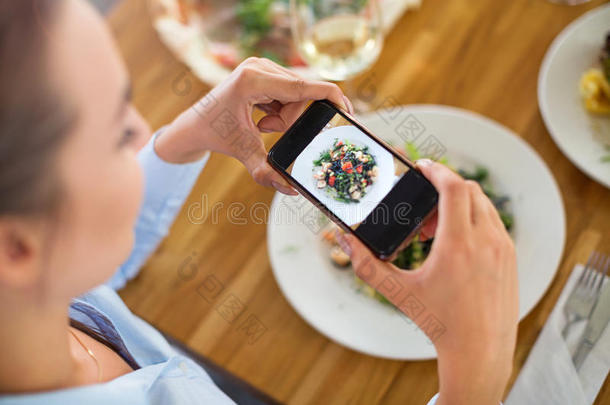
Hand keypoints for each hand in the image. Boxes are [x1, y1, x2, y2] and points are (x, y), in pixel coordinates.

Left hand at [155, 57, 352, 194]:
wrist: (195, 125)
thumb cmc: (216, 136)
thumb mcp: (244, 154)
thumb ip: (266, 172)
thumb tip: (291, 190)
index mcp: (252, 79)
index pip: (303, 86)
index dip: (329, 96)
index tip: (347, 109)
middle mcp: (258, 66)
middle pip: (301, 94)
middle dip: (292, 118)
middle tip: (267, 130)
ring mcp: (261, 65)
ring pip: (296, 94)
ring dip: (286, 115)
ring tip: (261, 125)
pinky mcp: (264, 69)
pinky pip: (289, 92)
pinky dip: (280, 109)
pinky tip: (261, 118)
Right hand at [335, 159, 517, 404]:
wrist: (480, 352)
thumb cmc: (440, 323)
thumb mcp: (399, 292)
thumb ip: (367, 265)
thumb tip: (345, 241)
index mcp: (459, 245)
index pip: (454, 187)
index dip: (437, 170)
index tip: (423, 167)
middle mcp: (486, 241)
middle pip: (469, 190)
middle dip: (444, 190)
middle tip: (423, 210)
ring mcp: (503, 248)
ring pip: (483, 205)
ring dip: (459, 205)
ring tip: (436, 231)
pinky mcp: (511, 258)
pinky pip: (493, 222)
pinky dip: (473, 220)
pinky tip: (456, 244)